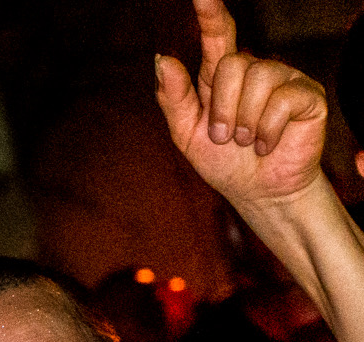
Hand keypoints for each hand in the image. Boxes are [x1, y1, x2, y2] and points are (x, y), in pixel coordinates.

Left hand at [155, 0, 325, 208]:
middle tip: (226, 137)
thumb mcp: (188, 136)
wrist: (260, 194)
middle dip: (222, 110)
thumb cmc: (226, 164)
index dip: (210, 14)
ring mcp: (284, 79)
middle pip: (231, 65)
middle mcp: (255, 70)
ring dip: (245, 122)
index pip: (217, 36)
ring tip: (248, 142)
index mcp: (224, 76)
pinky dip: (268, 131)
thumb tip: (162, 59)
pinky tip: (267, 144)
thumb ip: (174, 99)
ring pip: (257, 79)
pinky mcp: (307, 95)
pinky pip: (281, 101)